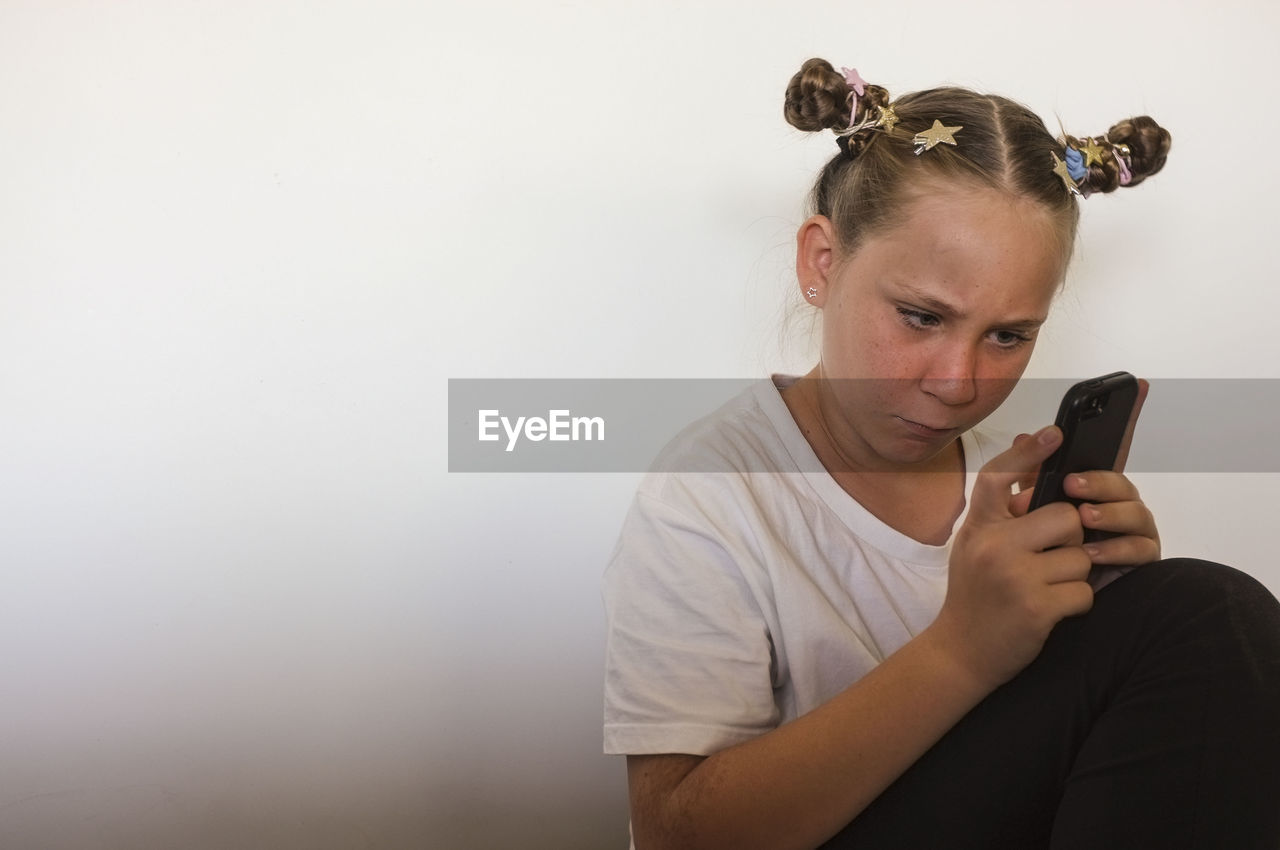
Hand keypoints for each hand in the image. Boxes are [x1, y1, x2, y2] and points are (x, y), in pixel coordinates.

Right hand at [932, 425, 1093, 690]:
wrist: (959, 652)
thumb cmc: (974, 595)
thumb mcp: (976, 546)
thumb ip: (1001, 514)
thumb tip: (1033, 472)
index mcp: (978, 527)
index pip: (997, 477)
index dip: (1026, 452)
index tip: (1053, 433)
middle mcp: (993, 547)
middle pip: (1066, 517)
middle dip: (1072, 537)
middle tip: (1055, 556)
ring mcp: (1015, 577)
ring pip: (1080, 558)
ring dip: (1075, 575)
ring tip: (1048, 588)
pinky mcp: (1037, 609)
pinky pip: (1084, 592)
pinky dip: (1077, 602)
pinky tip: (1053, 609)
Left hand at [1010, 378, 1160, 566]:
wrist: (1017, 610)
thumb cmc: (1023, 556)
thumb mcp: (1014, 514)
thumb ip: (1022, 478)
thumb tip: (1022, 437)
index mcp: (1087, 485)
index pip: (1109, 448)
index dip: (1127, 417)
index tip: (1140, 385)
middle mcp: (1113, 502)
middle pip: (1118, 479)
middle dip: (1099, 480)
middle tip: (1071, 486)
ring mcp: (1128, 530)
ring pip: (1134, 511)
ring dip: (1108, 513)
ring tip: (1083, 519)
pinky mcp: (1137, 560)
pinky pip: (1140, 549)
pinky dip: (1116, 549)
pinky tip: (1092, 554)